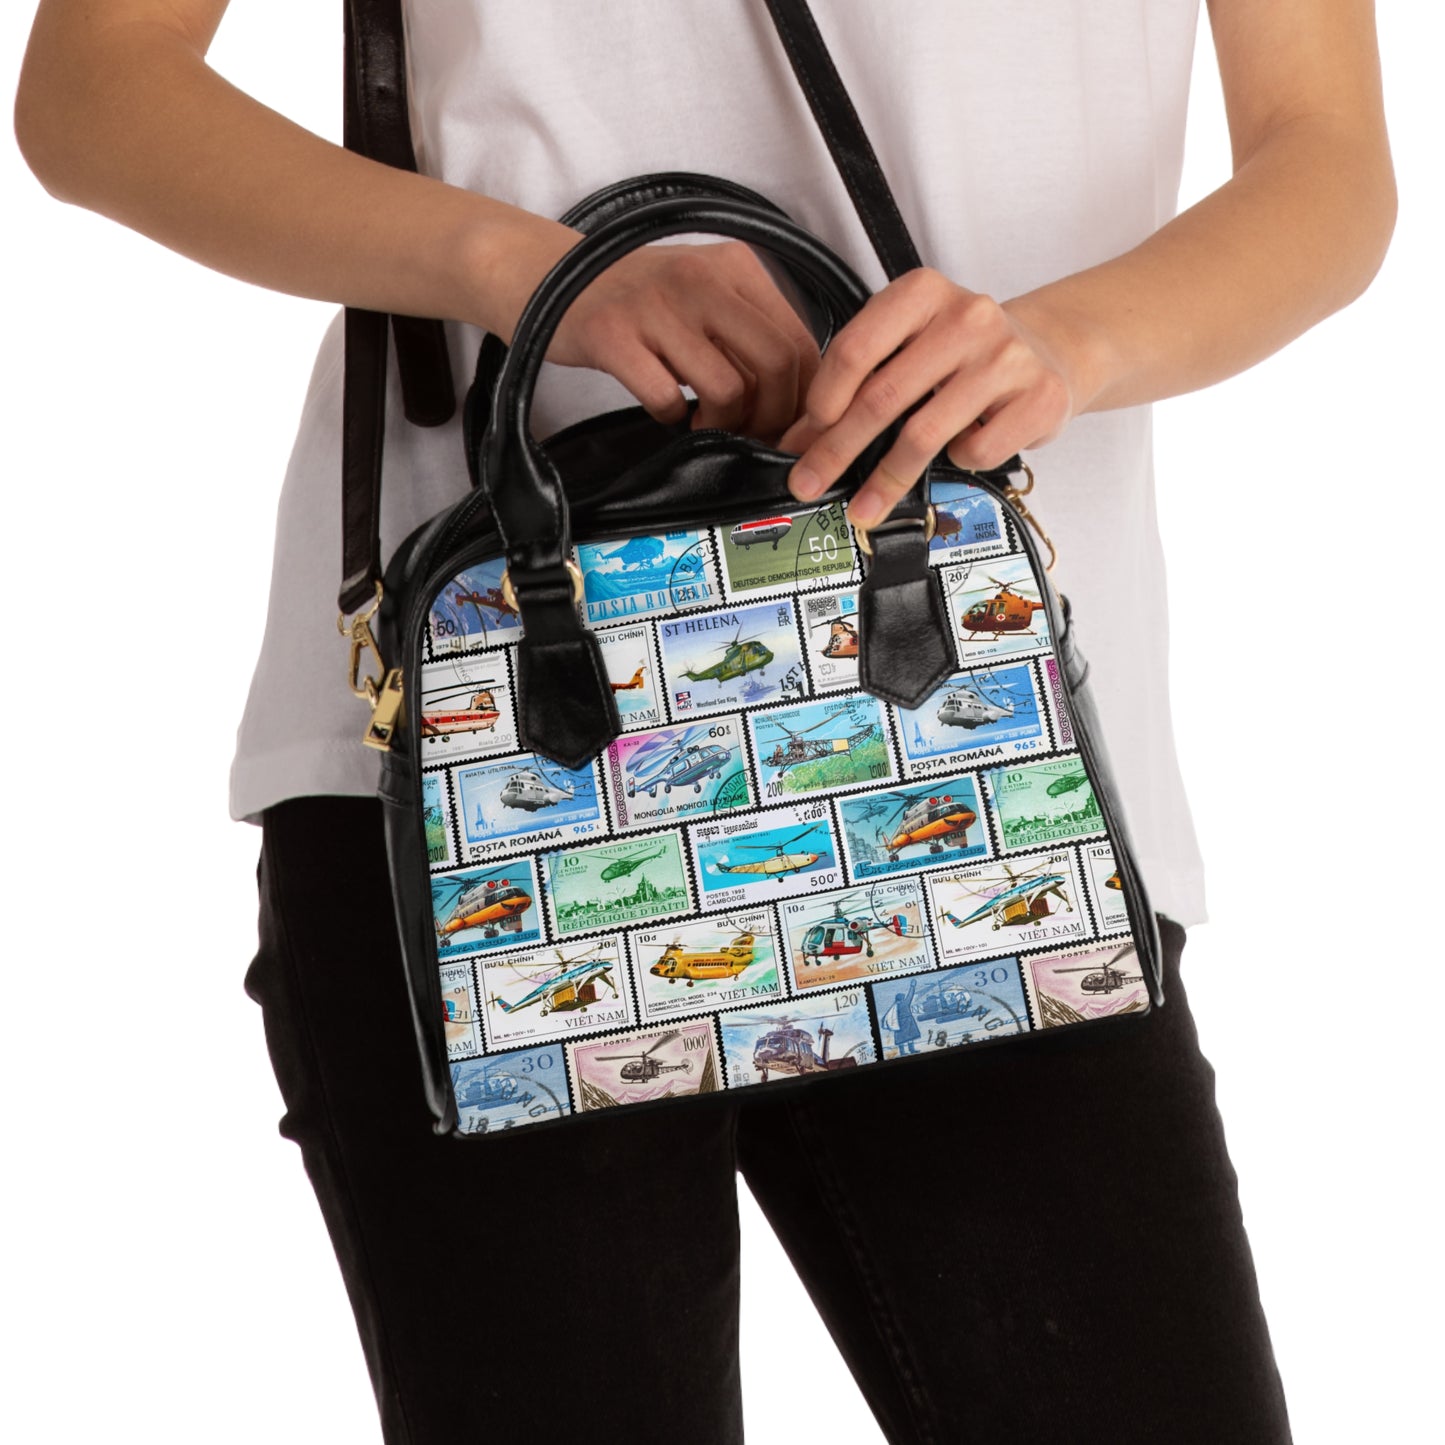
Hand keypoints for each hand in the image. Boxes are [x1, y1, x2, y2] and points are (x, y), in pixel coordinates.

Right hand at [549, 240, 821, 442]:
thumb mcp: (706, 294)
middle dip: (772, 418)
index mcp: (735, 265)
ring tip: (703, 422)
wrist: (550, 276)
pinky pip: (668, 400)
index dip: (804, 400)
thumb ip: (751, 331)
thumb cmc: (638, 298)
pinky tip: (668, 410)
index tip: (790, 429)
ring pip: (728, 389)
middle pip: (775, 365)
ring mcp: (655, 305)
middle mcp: (700, 277)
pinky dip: (673, 419)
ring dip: (722, 424)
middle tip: (751, 435)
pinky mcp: (613, 335)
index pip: (799, 341)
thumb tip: (801, 397)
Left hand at [776, 268, 1084, 530]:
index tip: (805, 436)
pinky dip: (958, 462)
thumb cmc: (966, 354)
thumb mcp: (911, 347)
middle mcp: (967, 316)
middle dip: (838, 450)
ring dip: (885, 480)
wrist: (1051, 351)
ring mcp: (1007, 356)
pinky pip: (975, 451)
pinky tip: (961, 449)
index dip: (823, 399)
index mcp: (923, 293)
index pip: (857, 348)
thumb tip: (802, 441)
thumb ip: (860, 382)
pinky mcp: (1039, 396)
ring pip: (924, 434)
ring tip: (864, 508)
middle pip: (883, 397)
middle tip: (810, 484)